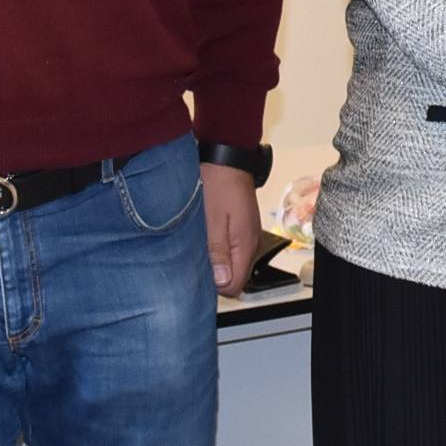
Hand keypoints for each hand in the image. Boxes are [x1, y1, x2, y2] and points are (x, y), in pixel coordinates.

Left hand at [199, 161, 261, 294]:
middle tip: (195, 260)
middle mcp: (251, 243)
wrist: (228, 159)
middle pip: (236, 277)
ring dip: (216, 262)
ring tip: (199, 247)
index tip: (199, 275)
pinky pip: (232, 250)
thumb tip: (221, 281)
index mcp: (245, 244)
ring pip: (233, 264)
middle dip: (215, 276)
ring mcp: (248, 236)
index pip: (235, 285)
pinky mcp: (242, 228)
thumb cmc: (220, 184)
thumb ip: (218, 251)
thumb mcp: (213, 220)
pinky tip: (206, 239)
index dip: (216, 286)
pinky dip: (219, 250)